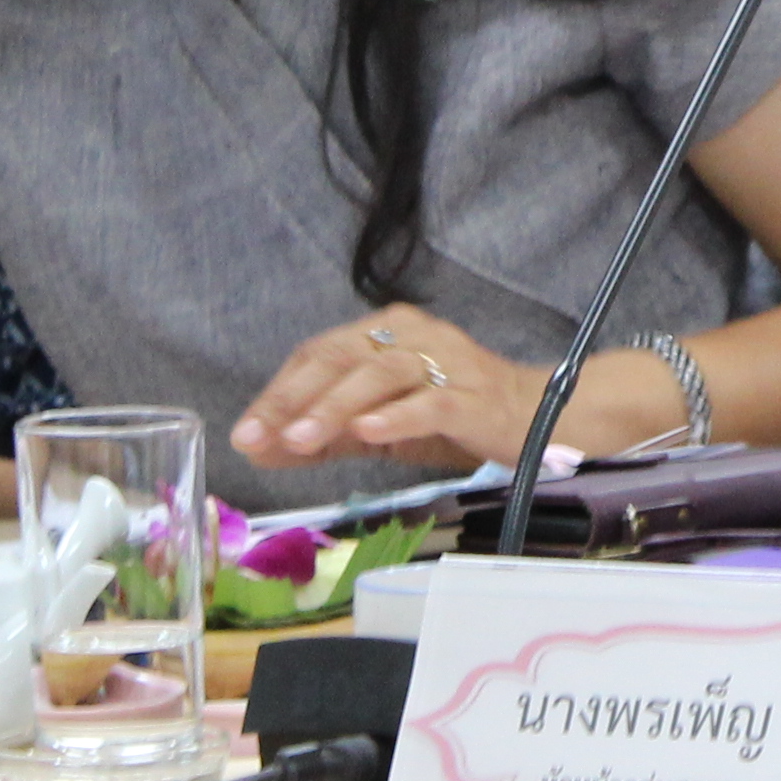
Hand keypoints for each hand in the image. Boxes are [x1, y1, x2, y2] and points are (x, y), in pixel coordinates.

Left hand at [233, 313, 546, 477]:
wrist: (535, 416)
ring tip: (300, 439)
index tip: (245, 431)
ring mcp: (446, 361)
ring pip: (380, 376)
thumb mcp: (377, 426)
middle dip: (294, 399)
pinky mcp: (473, 395)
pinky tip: (367, 432)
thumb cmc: (450, 417)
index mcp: (386, 331)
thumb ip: (321, 436)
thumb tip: (257, 449)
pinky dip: (396, 416)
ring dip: (335, 408)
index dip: (278, 392)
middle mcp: (413, 334)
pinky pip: (430, 401)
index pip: (319, 353)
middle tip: (258, 435)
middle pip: (343, 357)